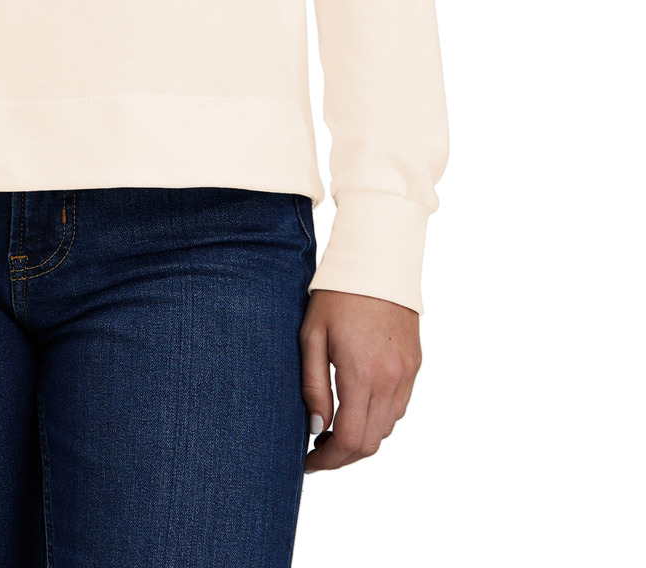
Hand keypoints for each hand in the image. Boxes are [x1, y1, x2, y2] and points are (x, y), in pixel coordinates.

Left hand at [299, 288, 421, 472]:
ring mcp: (407, 374)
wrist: (377, 261)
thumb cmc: (336, 295)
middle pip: (370, 443)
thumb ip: (313, 386)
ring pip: (387, 429)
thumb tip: (315, 429)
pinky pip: (399, 407)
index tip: (308, 462)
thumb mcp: (312, 336)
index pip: (349, 440)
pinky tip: (357, 407)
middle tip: (317, 451)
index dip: (327, 461)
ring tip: (333, 429)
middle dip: (342, 457)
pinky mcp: (415, 365)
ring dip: (361, 438)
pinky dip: (379, 418)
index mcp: (362, 374)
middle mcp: (391, 380)